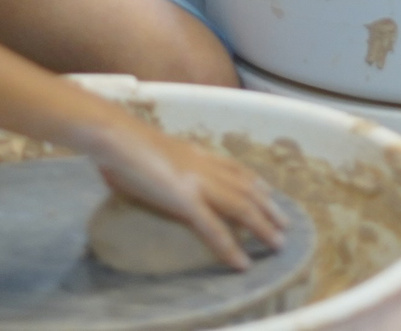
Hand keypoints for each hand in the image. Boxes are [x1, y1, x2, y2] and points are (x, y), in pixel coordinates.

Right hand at [88, 122, 289, 270]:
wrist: (116, 137)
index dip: (254, 180)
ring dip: (262, 226)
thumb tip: (153, 174)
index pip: (233, 166)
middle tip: (285, 223)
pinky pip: (214, 228)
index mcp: (196, 152)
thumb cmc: (122, 144)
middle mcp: (204, 165)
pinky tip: (241, 262)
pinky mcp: (186, 200)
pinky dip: (230, 247)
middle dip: (268, 206)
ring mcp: (198, 182)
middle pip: (246, 187)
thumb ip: (162, 164)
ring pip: (241, 206)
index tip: (268, 192)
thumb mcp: (152, 151)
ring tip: (277, 243)